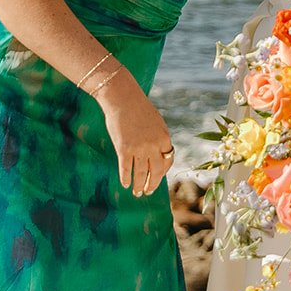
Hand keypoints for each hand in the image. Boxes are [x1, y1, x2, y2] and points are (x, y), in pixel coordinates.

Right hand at [95, 73, 174, 196]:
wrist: (122, 98)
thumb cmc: (138, 108)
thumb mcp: (155, 122)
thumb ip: (158, 138)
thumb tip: (158, 152)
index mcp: (164, 138)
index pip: (168, 162)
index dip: (162, 173)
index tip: (157, 178)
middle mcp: (154, 146)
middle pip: (156, 171)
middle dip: (152, 184)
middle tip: (148, 192)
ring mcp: (139, 148)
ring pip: (140, 173)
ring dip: (139, 185)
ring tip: (137, 193)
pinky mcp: (124, 149)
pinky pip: (126, 169)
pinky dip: (126, 178)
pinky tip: (125, 184)